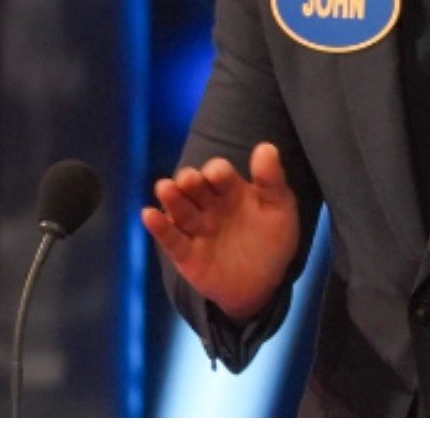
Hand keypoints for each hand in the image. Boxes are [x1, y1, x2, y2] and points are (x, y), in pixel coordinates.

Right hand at [140, 142, 299, 321]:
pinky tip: (149, 215)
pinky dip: (160, 228)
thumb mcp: (280, 207)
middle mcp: (210, 206)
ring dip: (171, 198)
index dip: (216, 172)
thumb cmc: (273, 238)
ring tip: (165, 188)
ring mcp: (197, 229)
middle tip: (189, 179)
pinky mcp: (186, 254)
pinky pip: (171, 239)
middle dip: (190, 181)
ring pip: (179, 210)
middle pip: (194, 188)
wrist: (265, 282)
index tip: (217, 174)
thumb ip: (272, 179)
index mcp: (232, 191)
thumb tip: (266, 146)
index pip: (218, 174)